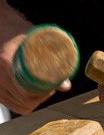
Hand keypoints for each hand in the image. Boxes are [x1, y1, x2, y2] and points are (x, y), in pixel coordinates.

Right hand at [0, 0, 70, 114]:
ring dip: (34, 101)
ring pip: (20, 105)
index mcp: (5, 62)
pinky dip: (26, 105)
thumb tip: (66, 86)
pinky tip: (34, 97)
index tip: (51, 87)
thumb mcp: (36, 43)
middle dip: (40, 97)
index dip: (42, 93)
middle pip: (24, 99)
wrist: (1, 29)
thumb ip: (53, 62)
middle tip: (50, 88)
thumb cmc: (21, 35)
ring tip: (43, 90)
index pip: (25, 91)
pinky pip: (14, 106)